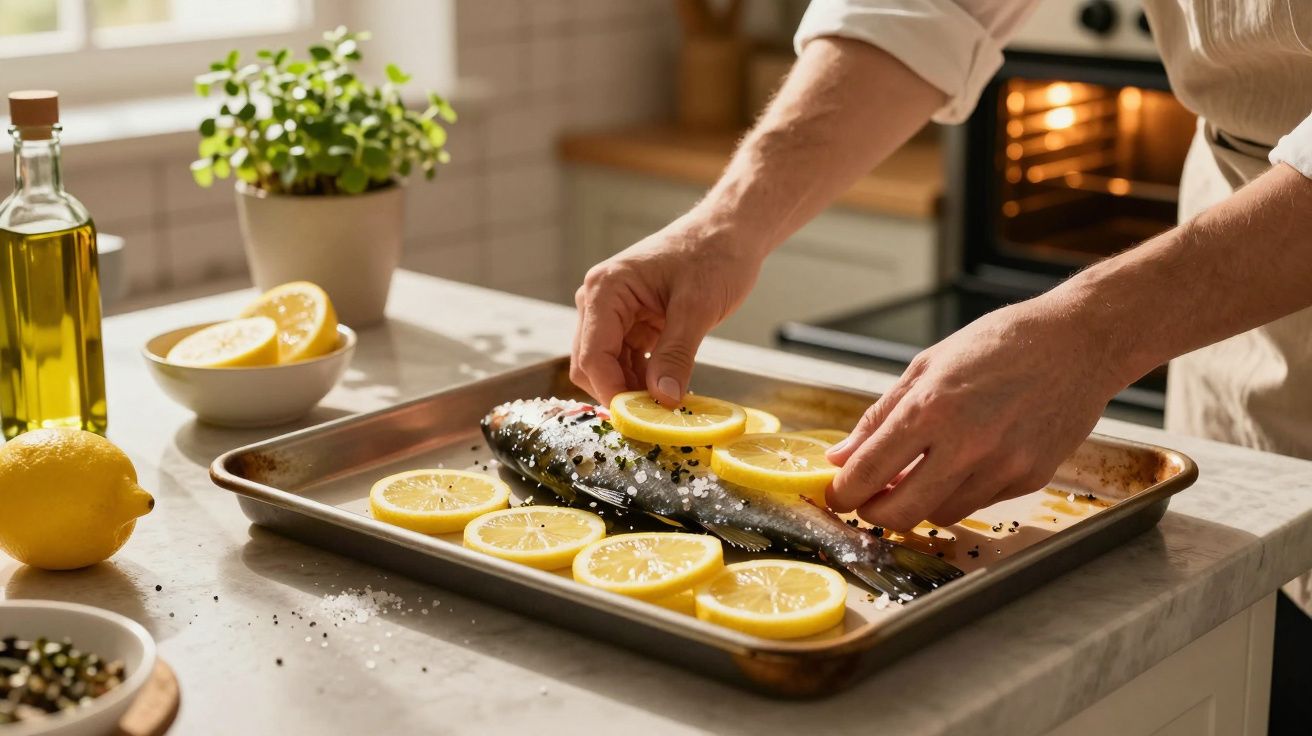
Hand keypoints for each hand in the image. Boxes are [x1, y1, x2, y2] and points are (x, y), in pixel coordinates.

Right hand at [571, 217, 763, 404]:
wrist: (729, 232)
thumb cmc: (713, 254)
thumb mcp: (698, 307)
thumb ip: (676, 355)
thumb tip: (663, 400)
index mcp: (606, 290)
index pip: (593, 355)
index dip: (612, 392)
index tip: (639, 420)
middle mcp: (600, 301)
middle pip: (591, 365)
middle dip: (619, 393)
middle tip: (655, 418)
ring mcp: (614, 313)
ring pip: (608, 368)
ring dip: (632, 390)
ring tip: (666, 406)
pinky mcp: (631, 322)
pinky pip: (626, 361)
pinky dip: (642, 380)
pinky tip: (667, 389)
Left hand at [824, 296, 1126, 530]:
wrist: (1078, 343)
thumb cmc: (1000, 345)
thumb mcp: (927, 366)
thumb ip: (880, 416)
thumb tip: (842, 457)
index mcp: (932, 408)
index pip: (868, 471)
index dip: (843, 492)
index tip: (837, 494)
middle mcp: (966, 444)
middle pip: (900, 513)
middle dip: (873, 513)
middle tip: (868, 500)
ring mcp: (1002, 466)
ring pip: (939, 515)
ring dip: (919, 503)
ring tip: (918, 473)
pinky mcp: (1030, 479)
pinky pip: (978, 503)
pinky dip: (960, 492)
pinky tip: (964, 462)